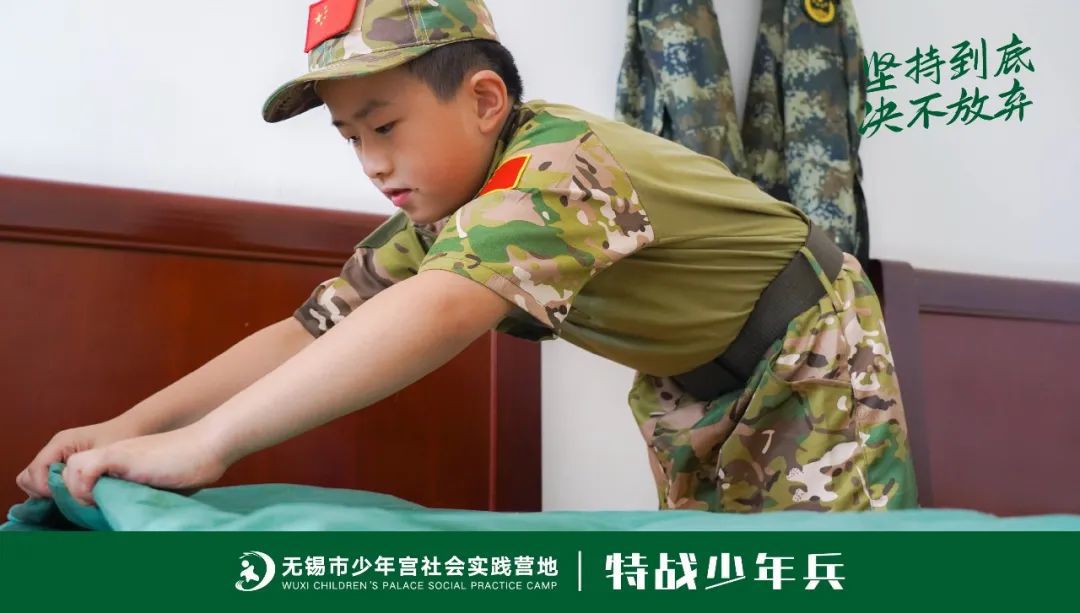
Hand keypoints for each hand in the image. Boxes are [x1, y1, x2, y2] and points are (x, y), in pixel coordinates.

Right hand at [17, 418, 145, 499]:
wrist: (135, 428)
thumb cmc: (122, 436)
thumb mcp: (107, 453)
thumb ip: (89, 470)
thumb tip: (73, 491)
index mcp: (61, 443)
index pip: (35, 470)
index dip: (44, 487)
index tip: (64, 497)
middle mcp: (54, 450)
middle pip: (29, 477)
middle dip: (43, 491)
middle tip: (67, 497)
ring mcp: (57, 457)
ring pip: (35, 481)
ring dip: (48, 493)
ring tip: (71, 497)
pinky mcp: (64, 465)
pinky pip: (48, 483)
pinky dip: (55, 492)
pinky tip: (74, 495)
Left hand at [61, 426, 226, 506]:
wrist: (209, 445)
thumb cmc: (195, 467)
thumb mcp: (163, 487)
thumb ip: (144, 497)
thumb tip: (136, 523)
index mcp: (122, 463)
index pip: (84, 476)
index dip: (82, 494)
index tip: (96, 514)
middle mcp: (113, 455)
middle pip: (70, 472)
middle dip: (74, 494)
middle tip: (94, 511)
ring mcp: (115, 453)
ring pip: (70, 469)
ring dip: (77, 491)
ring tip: (98, 506)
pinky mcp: (119, 455)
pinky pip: (83, 468)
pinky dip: (85, 486)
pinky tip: (104, 498)